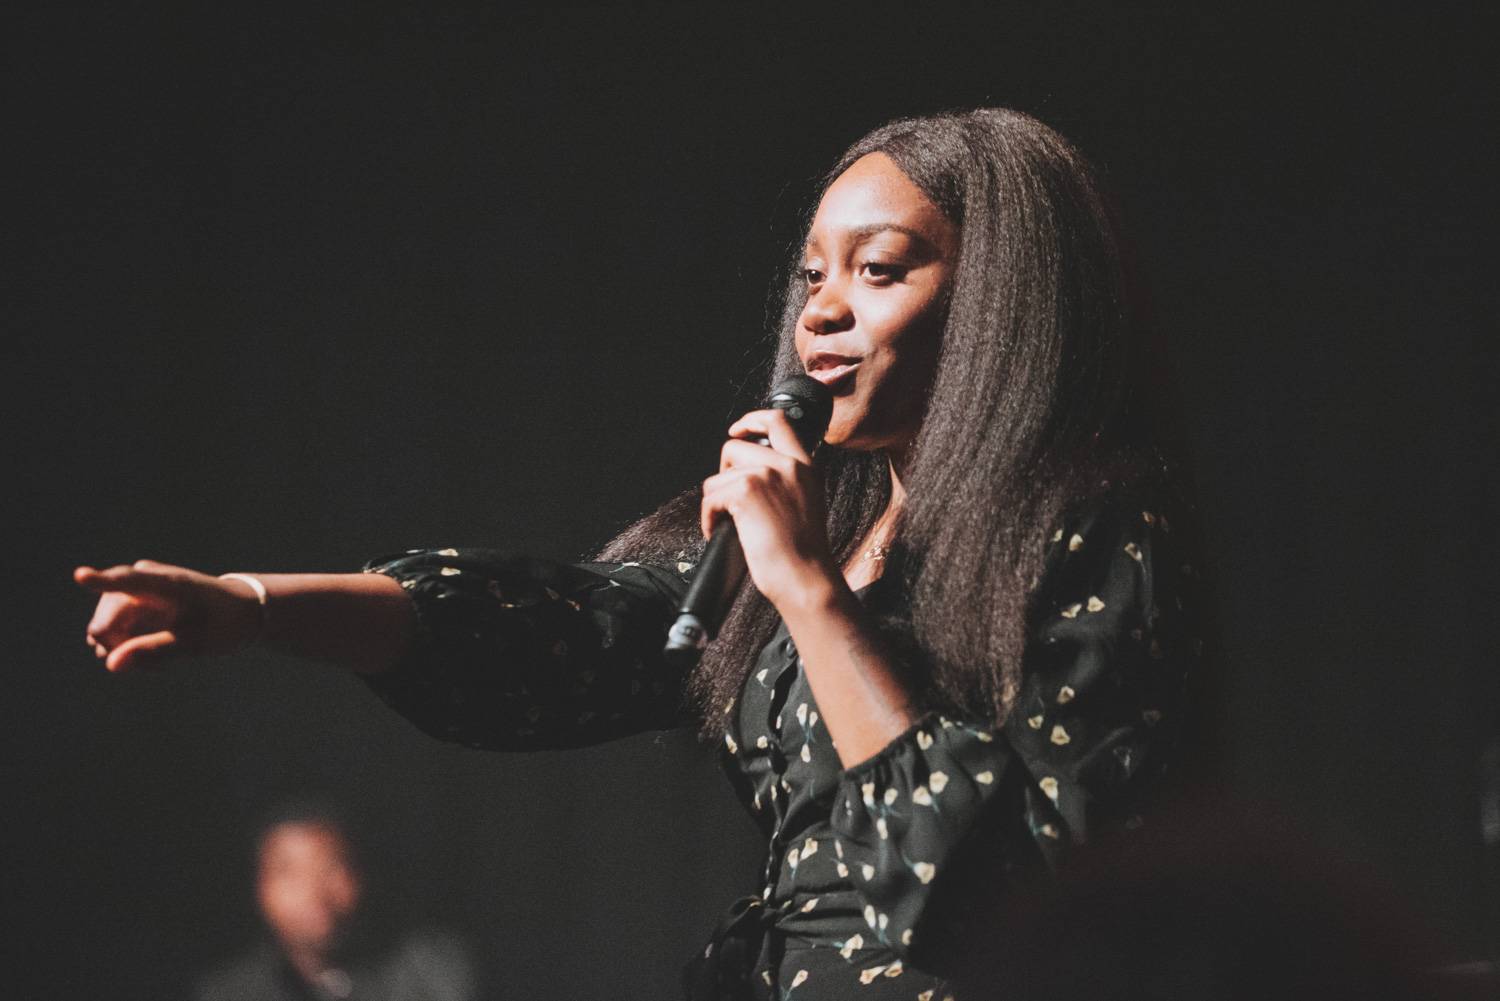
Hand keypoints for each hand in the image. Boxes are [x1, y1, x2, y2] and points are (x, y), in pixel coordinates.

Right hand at [73, 560, 263, 671]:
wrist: (241, 611)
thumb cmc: (224, 623)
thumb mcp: (194, 643)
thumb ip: (153, 651)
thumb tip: (110, 664)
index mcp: (167, 583)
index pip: (129, 581)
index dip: (101, 581)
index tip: (80, 576)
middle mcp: (144, 580)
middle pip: (106, 620)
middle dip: (119, 646)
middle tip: (153, 663)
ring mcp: (135, 591)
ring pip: (107, 629)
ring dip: (127, 648)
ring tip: (162, 655)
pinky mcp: (132, 604)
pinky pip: (115, 632)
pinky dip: (131, 647)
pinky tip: (155, 651)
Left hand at [700, 409, 842, 609]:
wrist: (806, 578)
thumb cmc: (803, 554)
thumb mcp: (807, 503)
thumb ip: (787, 480)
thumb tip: (748, 470)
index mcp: (806, 466)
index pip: (778, 421)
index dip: (751, 420)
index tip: (737, 431)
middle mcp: (789, 465)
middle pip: (735, 446)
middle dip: (724, 472)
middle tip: (730, 500)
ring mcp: (767, 475)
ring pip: (718, 476)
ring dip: (716, 502)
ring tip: (729, 524)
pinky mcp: (746, 491)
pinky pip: (710, 497)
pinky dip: (709, 519)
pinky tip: (720, 532)